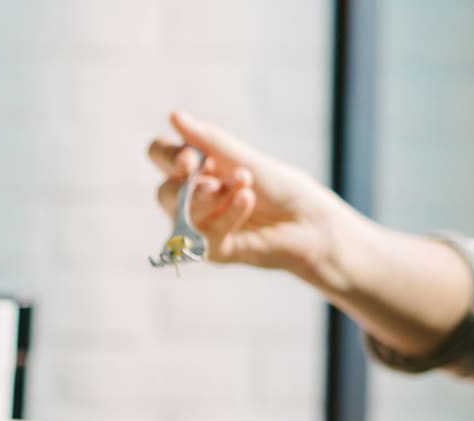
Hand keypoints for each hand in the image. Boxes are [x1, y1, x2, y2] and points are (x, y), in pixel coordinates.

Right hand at [149, 111, 369, 288]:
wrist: (312, 222)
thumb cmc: (280, 187)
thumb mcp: (244, 159)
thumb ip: (209, 141)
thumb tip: (174, 116)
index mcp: (196, 168)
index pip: (161, 155)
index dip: (167, 156)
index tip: (189, 158)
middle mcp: (191, 197)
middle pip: (164, 191)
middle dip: (187, 186)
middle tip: (212, 183)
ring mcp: (199, 225)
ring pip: (180, 214)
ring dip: (210, 199)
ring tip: (245, 187)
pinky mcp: (212, 250)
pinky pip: (204, 234)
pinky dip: (226, 215)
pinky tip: (247, 202)